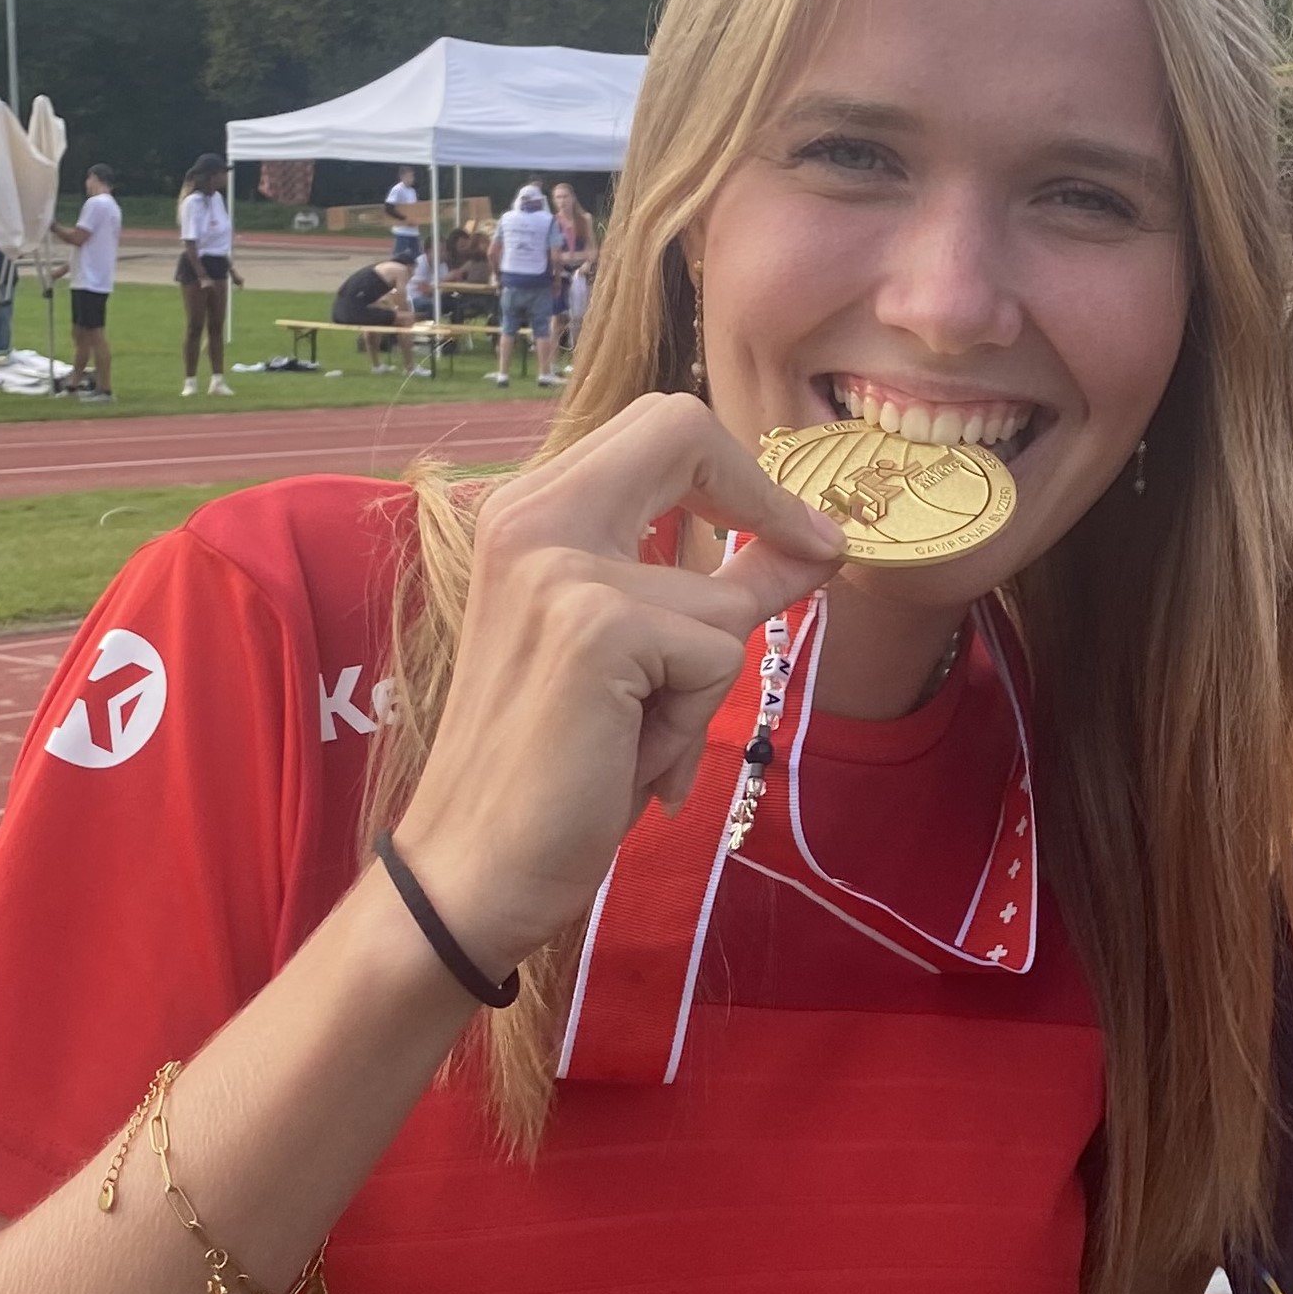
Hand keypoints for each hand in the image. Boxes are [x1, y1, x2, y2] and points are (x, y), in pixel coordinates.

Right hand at [388, 394, 846, 972]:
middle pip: (681, 431)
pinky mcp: (592, 626)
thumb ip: (714, 588)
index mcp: (529, 512)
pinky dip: (690, 725)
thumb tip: (810, 542)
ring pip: (719, 598)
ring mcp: (556, 565)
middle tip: (821, 554)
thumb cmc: (555, 770)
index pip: (659, 425)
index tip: (800, 529)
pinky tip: (628, 761)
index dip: (743, 471)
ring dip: (704, 688)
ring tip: (638, 739)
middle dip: (766, 500)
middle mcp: (529, 516)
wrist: (471, 868)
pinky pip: (715, 658)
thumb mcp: (644, 661)